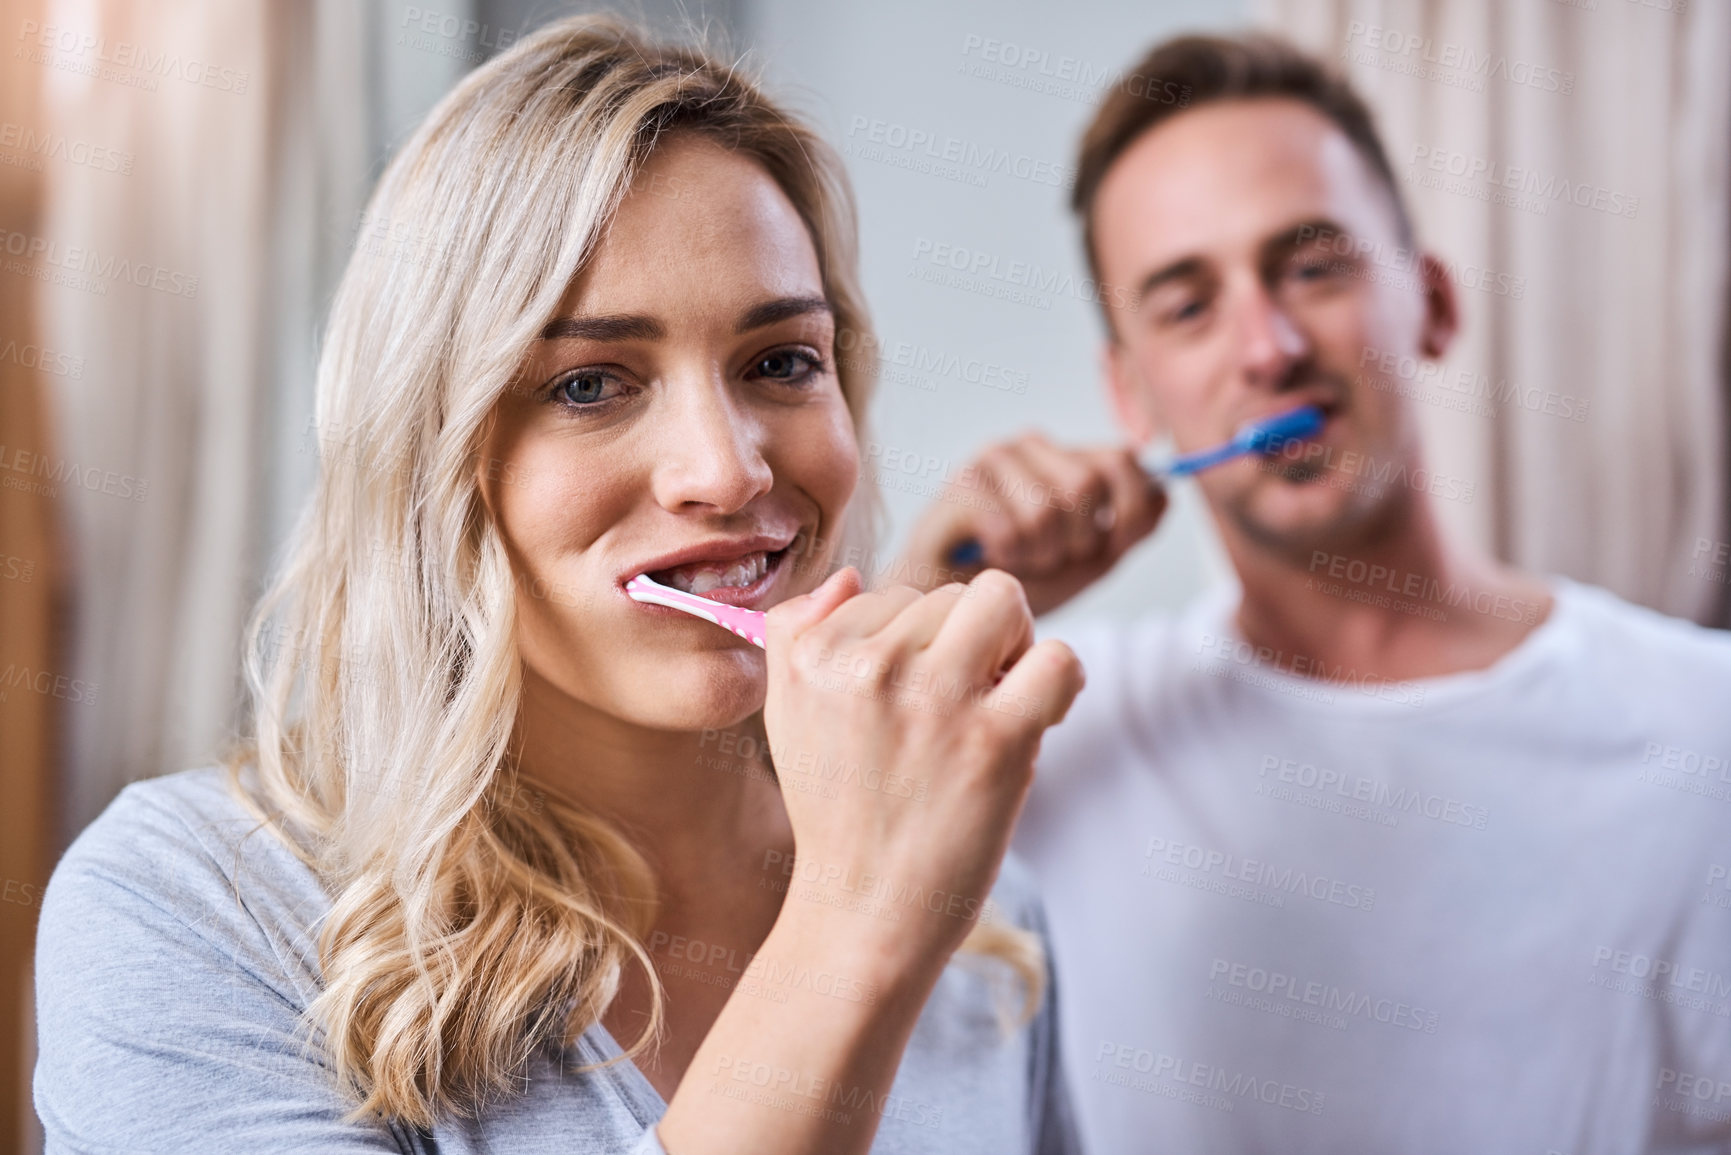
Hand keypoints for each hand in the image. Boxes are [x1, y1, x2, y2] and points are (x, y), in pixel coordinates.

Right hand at [762, 566, 1084, 967]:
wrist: (865, 911)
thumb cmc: (837, 812)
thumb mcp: (786, 715)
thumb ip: (797, 631)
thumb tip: (850, 576)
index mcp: (814, 655)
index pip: (891, 592)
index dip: (917, 643)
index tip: (913, 699)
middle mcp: (869, 668)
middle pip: (952, 595)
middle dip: (968, 641)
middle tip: (961, 706)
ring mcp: (934, 701)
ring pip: (1003, 603)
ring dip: (1013, 648)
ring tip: (995, 705)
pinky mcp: (995, 740)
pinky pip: (1056, 659)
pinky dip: (1060, 681)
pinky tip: (1038, 718)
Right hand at [892, 434, 1166, 615]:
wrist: (950, 612)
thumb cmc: (1016, 584)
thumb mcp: (1087, 560)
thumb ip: (1128, 529)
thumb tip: (1166, 494)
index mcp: (1064, 458)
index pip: (1123, 459)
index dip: (1128, 511)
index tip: (1112, 547)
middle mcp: (1028, 447)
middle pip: (1087, 486)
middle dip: (1076, 541)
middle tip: (1046, 558)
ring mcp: (992, 460)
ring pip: (1049, 510)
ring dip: (1039, 554)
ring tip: (1015, 561)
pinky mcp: (961, 486)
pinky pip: (1012, 527)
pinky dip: (1009, 559)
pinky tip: (988, 559)